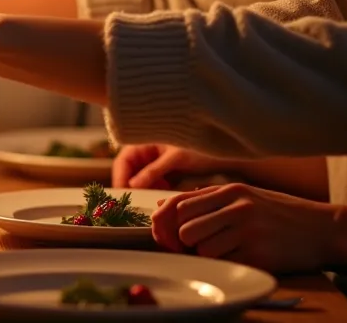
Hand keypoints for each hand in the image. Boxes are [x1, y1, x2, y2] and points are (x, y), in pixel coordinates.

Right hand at [113, 144, 233, 188]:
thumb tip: (132, 186)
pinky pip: (154, 181)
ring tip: (154, 197)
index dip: (121, 180)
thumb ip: (152, 171)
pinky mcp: (166, 170)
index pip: (122, 163)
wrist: (225, 148)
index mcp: (143, 142)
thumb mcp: (175, 158)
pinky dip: (156, 188)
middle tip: (138, 202)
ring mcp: (155, 161)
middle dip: (133, 187)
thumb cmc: (198, 145)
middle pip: (129, 172)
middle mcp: (146, 151)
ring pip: (141, 179)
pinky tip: (164, 193)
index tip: (125, 197)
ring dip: (145, 189)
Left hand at [151, 183, 337, 273]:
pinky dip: (225, 264)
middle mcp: (237, 207)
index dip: (167, 224)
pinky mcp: (259, 253)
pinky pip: (224, 263)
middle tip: (196, 247)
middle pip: (185, 229)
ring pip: (202, 249)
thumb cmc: (279, 212)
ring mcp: (248, 230)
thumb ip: (206, 198)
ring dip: (206, 255)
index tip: (170, 236)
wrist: (324, 228)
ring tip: (223, 250)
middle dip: (185, 243)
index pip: (179, 204)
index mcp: (230, 190)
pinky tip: (239, 257)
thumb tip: (163, 206)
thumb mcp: (245, 195)